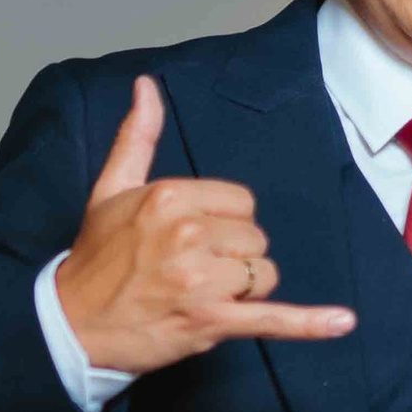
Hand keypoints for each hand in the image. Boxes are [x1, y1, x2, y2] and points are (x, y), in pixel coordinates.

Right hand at [54, 77, 354, 375]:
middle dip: (233, 259)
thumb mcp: (110, 189)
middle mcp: (188, 233)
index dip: (224, 225)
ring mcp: (200, 279)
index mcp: (170, 196)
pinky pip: (271, 319)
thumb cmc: (95, 258)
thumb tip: (147, 86)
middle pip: (256, 240)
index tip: (191, 240)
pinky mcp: (210, 320)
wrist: (70, 325)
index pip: (242, 203)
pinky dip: (308, 323)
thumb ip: (136, 136)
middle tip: (188, 272)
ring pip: (264, 276)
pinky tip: (341, 323)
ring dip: (242, 291)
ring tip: (197, 297)